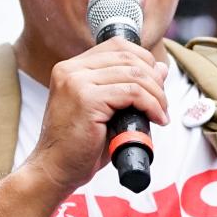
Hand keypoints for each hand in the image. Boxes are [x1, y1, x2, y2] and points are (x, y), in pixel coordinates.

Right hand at [26, 39, 169, 195]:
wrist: (55, 169)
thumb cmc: (78, 146)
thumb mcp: (106, 110)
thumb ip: (128, 87)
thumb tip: (160, 69)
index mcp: (71, 68)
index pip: (117, 47)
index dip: (143, 60)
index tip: (156, 84)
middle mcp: (70, 70)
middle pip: (128, 57)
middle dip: (154, 79)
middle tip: (162, 102)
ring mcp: (76, 82)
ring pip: (134, 75)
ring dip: (156, 94)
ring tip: (161, 113)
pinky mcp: (87, 99)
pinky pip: (132, 93)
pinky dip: (151, 105)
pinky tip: (155, 119)